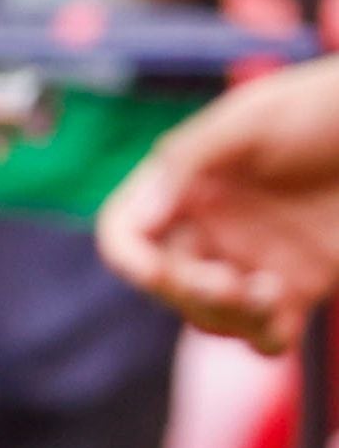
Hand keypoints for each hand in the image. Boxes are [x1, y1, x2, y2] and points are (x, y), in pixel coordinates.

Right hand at [101, 62, 338, 344]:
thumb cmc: (321, 108)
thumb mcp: (252, 120)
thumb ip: (190, 160)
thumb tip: (142, 216)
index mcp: (184, 185)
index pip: (128, 233)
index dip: (132, 259)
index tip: (157, 273)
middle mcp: (210, 226)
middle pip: (168, 283)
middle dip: (192, 292)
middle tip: (232, 286)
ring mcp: (253, 259)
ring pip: (211, 316)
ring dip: (228, 319)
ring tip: (270, 295)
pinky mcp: (299, 285)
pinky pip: (266, 333)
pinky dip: (265, 338)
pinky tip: (282, 321)